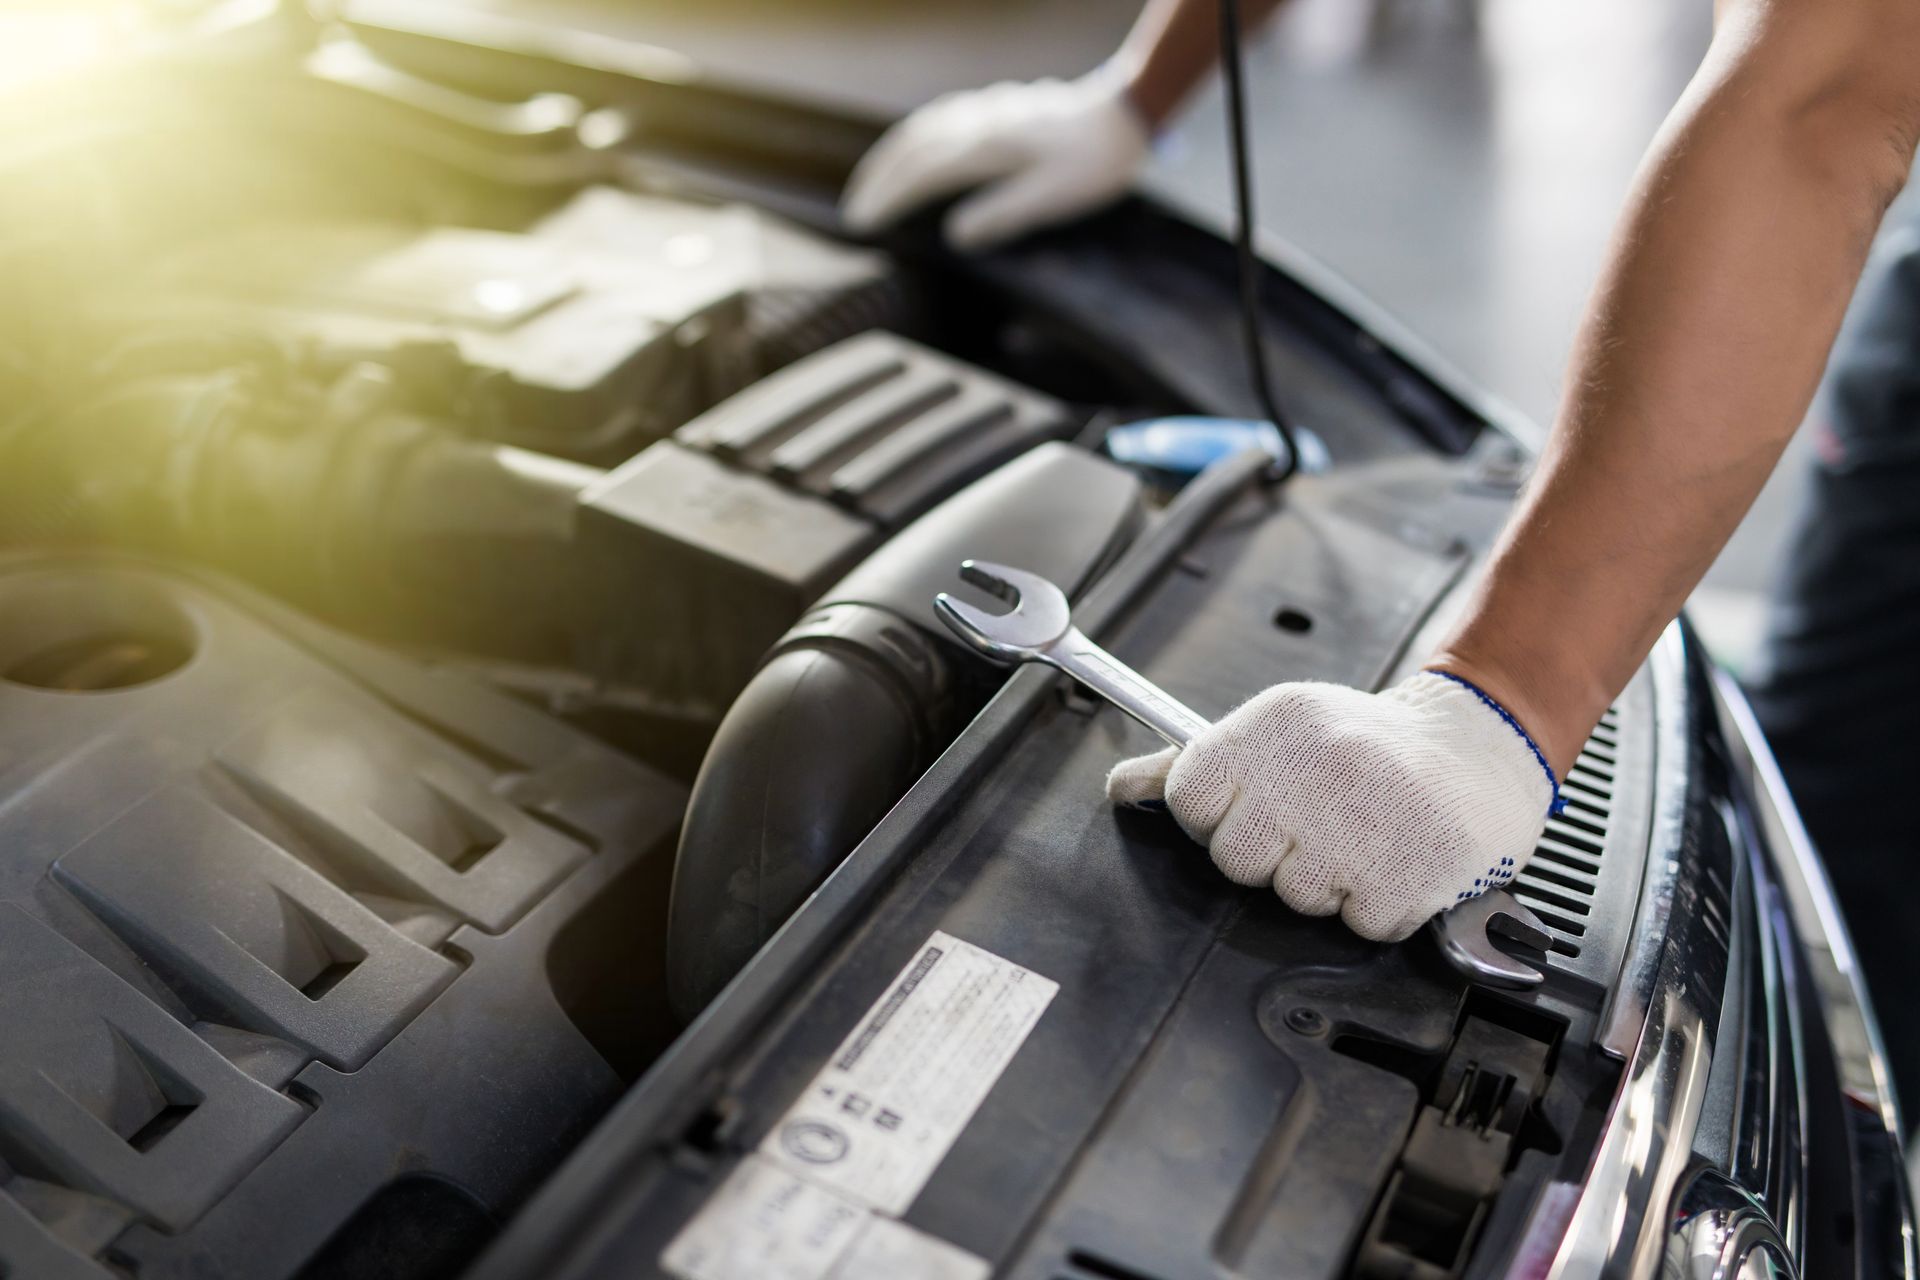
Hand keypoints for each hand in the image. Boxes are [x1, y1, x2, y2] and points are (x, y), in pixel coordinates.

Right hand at [840, 67, 1150, 251]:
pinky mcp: (995, 109)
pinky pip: (939, 120)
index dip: (888, 199)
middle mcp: (978, 123)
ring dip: (891, 158)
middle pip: (911, 148)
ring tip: (873, 185)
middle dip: (878, 180)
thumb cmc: (1093, 163)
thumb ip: (1001, 215)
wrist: (1123, 115)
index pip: (921, 174)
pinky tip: (914, 154)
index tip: (864, 224)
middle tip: (856, 211)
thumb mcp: (1052, 198)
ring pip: (921, 130)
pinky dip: (915, 140)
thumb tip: (955, 235)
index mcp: (986, 147)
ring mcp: (985, 111)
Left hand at [1105, 672, 1557, 940]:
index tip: (1251, 809)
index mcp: (1276, 724)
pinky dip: (1377, 906)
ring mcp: (1364, 824)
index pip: (1190, 798)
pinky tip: (1395, 861)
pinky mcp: (1408, 875)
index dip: (1213, 817)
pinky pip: (1358, 923)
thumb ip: (1197, 764)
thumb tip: (1123, 790)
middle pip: (1235, 859)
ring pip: (1294, 896)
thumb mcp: (1282, 729)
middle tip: (1318, 825)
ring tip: (1363, 837)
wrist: (1482, 743)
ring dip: (1327, 882)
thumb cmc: (1372, 743)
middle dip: (1271, 855)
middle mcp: (1316, 768)